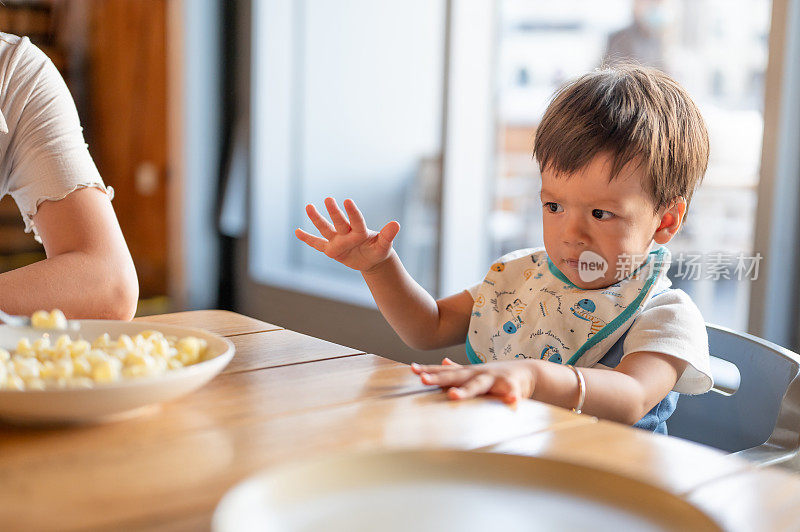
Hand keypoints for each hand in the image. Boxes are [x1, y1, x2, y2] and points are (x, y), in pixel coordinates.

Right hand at [295, 197, 400, 271]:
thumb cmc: (378, 250)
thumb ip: (387, 236)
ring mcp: (338, 240)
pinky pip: (318, 244)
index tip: (347, 201)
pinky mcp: (332, 250)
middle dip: (334, 212)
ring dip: (317, 219)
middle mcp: (347, 233)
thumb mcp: (384, 246)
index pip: (356, 221)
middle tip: (328, 199)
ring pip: (326, 229)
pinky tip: (297, 231)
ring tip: (309, 207)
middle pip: (339, 222)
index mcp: (360, 231)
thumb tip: (396, 224)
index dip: (353, 212)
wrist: (371, 258)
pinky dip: (308, 239)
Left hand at [411, 358, 536, 403]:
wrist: (528, 373)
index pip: (445, 371)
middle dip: (439, 378)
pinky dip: (512, 398)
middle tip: (423, 379)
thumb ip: (458, 369)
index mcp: (468, 373)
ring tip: (453, 395)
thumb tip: (442, 360)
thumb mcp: (475, 372)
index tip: (413, 370)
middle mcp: (478, 374)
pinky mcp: (512, 389)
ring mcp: (494, 380)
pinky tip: (512, 402)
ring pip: (479, 386)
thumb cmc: (496, 376)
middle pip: (456, 377)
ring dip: (466, 391)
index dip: (429, 370)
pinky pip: (512, 395)